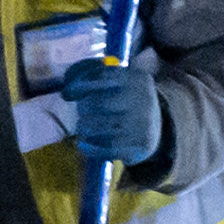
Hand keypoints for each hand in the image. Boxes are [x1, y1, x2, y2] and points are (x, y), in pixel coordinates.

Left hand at [56, 48, 162, 168]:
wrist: (158, 129)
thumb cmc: (127, 101)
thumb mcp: (119, 82)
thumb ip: (93, 75)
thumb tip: (66, 87)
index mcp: (138, 78)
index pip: (101, 76)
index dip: (79, 85)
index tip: (67, 93)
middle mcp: (143, 98)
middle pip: (96, 102)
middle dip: (83, 107)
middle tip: (81, 111)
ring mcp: (142, 123)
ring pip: (97, 126)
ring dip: (83, 127)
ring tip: (82, 127)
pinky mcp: (139, 144)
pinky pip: (104, 148)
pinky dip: (88, 147)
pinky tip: (82, 144)